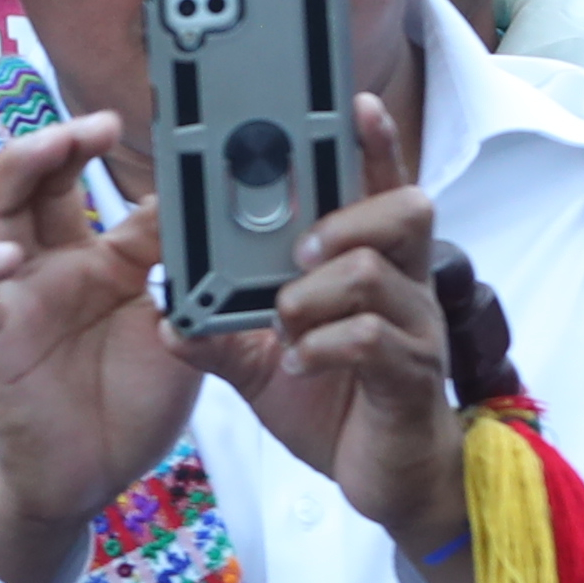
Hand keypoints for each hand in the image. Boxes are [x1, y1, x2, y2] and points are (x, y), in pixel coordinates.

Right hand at [0, 111, 201, 582]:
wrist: (91, 474)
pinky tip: (2, 258)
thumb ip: (188, 268)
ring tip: (57, 147)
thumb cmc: (132, 398)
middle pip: (36, 174)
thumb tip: (224, 207)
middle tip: (106, 123)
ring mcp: (15, 290)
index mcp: (98, 253)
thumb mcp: (177, 321)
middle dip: (65, 137)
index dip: (113, 144)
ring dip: (20, 167)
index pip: (94, 178)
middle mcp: (50, 260)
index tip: (156, 115)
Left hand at [198, 87, 463, 561]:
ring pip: (382, 272)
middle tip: (298, 248)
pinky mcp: (410, 378)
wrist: (386, 480)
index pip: (380, 189)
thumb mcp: (262, 362)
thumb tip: (167, 310)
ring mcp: (416, 329)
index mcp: (374, 267)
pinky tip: (299, 360)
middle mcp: (406, 287)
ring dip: (320, 287)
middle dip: (346, 215)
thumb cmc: (335, 403)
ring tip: (285, 315)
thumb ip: (221, 330)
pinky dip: (325, 343)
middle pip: (407, 211)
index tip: (355, 102)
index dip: (374, 144)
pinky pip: (374, 338)